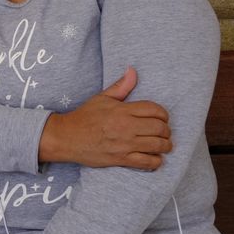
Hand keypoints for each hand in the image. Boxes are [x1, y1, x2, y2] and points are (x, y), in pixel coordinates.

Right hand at [40, 67, 171, 169]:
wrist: (66, 137)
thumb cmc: (84, 117)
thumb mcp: (101, 98)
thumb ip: (121, 86)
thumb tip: (133, 71)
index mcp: (122, 110)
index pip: (155, 110)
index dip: (163, 114)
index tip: (162, 118)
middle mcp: (125, 127)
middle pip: (159, 128)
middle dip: (166, 130)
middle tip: (164, 132)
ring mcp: (124, 144)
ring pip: (157, 146)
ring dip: (165, 146)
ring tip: (164, 145)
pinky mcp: (121, 159)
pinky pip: (146, 162)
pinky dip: (156, 161)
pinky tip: (155, 158)